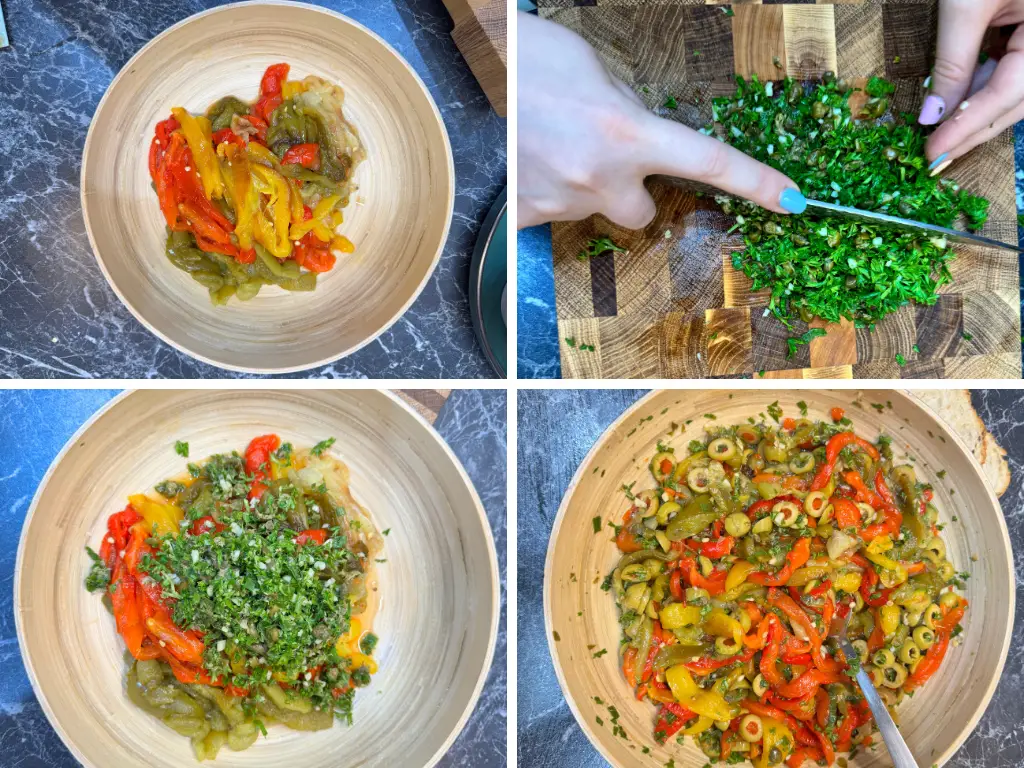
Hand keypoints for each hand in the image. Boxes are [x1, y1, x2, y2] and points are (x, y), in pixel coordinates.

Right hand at [517, 13, 803, 229]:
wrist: (470, 71)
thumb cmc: (535, 56)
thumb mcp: (599, 74)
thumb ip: (630, 114)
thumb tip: (639, 137)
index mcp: (629, 132)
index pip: (708, 163)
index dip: (756, 183)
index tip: (791, 201)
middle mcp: (601, 175)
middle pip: (642, 215)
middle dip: (633, 195)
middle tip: (604, 161)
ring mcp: (561, 200)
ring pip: (593, 212)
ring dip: (584, 189)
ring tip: (552, 147)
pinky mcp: (524, 211)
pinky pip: (546, 218)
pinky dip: (543, 198)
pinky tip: (530, 168)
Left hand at [920, 0, 1023, 172]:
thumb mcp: (967, 3)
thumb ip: (953, 61)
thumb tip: (933, 115)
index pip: (1009, 95)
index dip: (969, 128)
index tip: (934, 154)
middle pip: (1020, 100)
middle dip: (975, 129)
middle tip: (935, 158)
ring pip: (1021, 89)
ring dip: (980, 112)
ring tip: (942, 136)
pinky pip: (1020, 70)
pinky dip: (989, 86)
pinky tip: (960, 103)